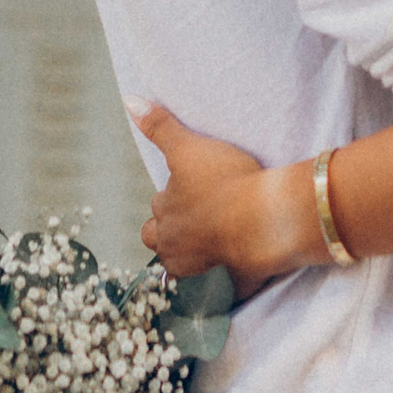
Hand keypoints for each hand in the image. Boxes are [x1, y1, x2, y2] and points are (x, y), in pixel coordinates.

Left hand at [133, 102, 297, 296]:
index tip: (191, 189)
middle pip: (162, 244)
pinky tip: (234, 276)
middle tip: (195, 219)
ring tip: (212, 242)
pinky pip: (221, 291)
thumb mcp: (188, 147)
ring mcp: (202, 269)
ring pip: (185, 269)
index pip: (157, 209)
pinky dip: (224, 283)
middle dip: (172, 234)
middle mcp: (176, 247)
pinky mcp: (228, 284)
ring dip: (194, 257)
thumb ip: (159, 126)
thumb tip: (128, 100)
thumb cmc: (225, 181)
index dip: (172, 198)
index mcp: (165, 217)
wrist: (263, 219)